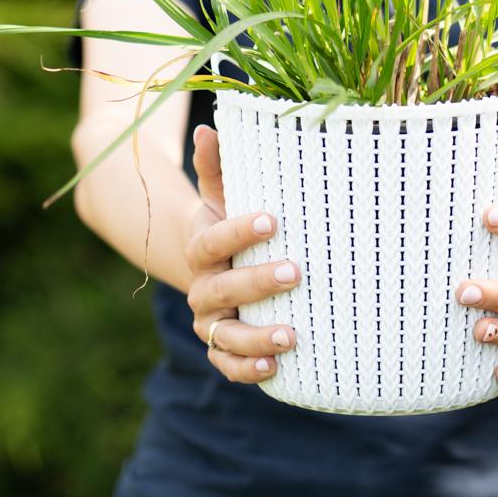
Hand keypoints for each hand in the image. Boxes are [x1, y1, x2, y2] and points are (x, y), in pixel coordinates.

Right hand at [185, 124, 298, 383]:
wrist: (212, 265)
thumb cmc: (229, 221)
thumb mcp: (222, 195)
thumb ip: (217, 166)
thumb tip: (210, 126)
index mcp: (202, 247)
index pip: (214, 239)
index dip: (239, 231)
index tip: (272, 219)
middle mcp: (201, 287)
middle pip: (222, 289)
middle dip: (257, 282)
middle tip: (295, 271)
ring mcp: (210, 322)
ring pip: (225, 335)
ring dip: (256, 337)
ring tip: (292, 335)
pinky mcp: (221, 348)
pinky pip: (228, 365)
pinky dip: (248, 370)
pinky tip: (276, 367)